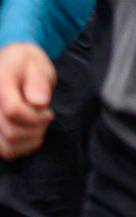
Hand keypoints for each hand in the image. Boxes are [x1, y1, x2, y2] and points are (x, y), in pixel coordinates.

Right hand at [0, 43, 55, 158]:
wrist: (13, 68)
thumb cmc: (26, 66)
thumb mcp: (36, 64)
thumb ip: (38, 81)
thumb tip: (38, 102)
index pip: (13, 111)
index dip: (36, 116)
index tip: (47, 110)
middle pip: (11, 133)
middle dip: (36, 127)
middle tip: (44, 115)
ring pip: (7, 147)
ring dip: (30, 139)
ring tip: (36, 123)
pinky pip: (8, 152)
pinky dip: (24, 147)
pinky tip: (30, 132)